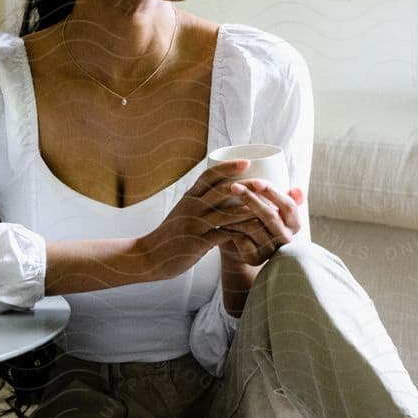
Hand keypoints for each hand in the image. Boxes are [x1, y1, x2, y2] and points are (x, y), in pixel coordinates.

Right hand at [139, 160, 280, 281]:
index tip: (247, 161)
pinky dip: (241, 232)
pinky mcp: (198, 242)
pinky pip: (224, 234)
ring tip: (268, 207)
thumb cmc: (170, 235)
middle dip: (245, 185)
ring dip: (248, 209)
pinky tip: (255, 231)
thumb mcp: (182, 212)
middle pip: (220, 190)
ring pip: (225, 213)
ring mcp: (194, 224)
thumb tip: (221, 191)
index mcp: (188, 197)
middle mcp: (191, 207)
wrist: (150, 256)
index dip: (228, 167)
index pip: (209, 175)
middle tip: (264, 182)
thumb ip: (199, 202)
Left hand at [215, 181, 303, 266]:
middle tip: (234, 186)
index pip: (288, 206)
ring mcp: (271, 250)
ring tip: (223, 203)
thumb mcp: (271, 205)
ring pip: (254, 227)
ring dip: (236, 213)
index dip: (272, 192)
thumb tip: (297, 190)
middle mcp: (286, 238)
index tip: (255, 182)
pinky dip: (231, 229)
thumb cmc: (257, 218)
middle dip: (251, 199)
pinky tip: (223, 221)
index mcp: (294, 223)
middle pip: (271, 216)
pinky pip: (242, 240)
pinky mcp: (255, 258)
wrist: (240, 246)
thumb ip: (282, 196)